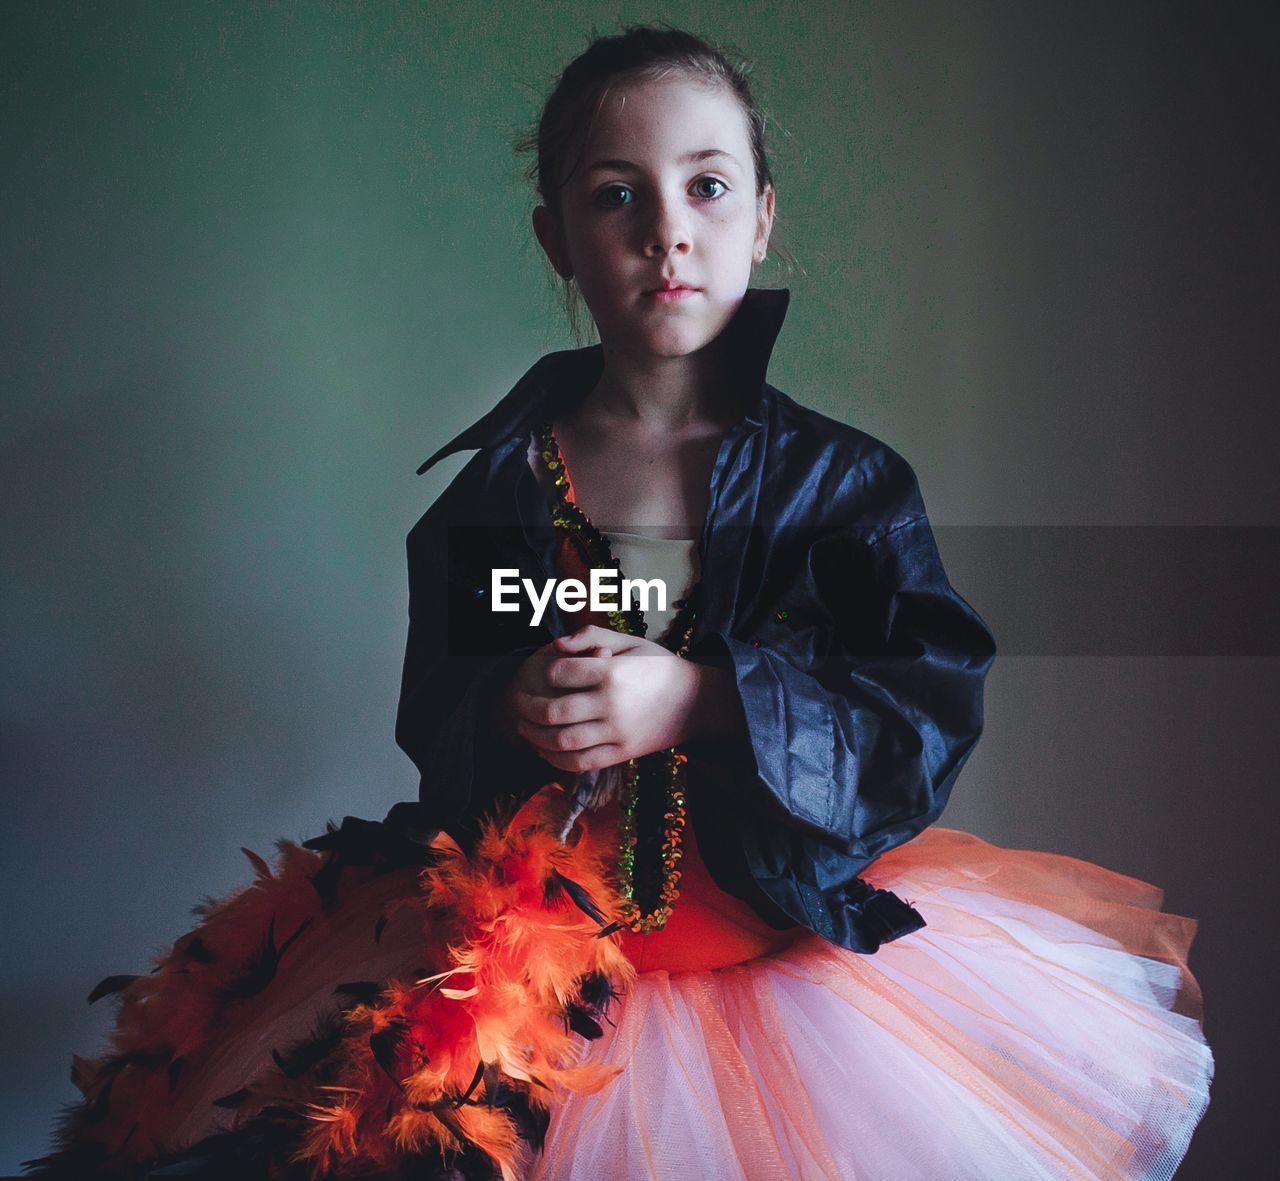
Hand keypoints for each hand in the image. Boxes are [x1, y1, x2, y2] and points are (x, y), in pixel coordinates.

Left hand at [503, 624, 704, 772]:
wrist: (696, 702)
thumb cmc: (659, 666)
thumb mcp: (631, 642)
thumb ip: (592, 636)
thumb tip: (556, 644)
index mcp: (613, 672)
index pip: (560, 673)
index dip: (546, 672)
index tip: (544, 672)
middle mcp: (612, 705)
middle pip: (554, 712)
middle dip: (527, 708)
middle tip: (517, 702)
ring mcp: (617, 733)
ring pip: (562, 742)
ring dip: (534, 736)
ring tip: (523, 726)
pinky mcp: (621, 754)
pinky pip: (580, 763)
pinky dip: (555, 760)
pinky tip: (544, 749)